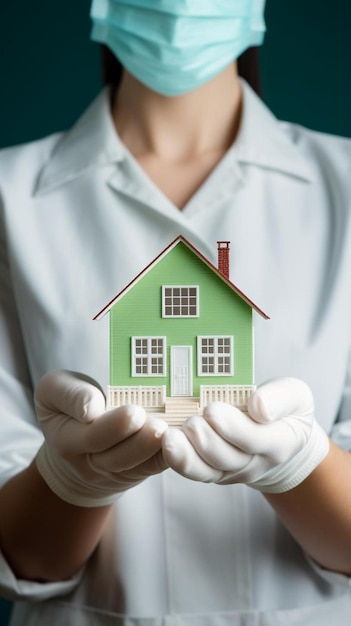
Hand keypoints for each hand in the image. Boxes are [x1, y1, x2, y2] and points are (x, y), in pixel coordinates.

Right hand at [34, 371, 167, 506]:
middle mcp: (88, 459)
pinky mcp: (136, 470)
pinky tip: (180, 440)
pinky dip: (168, 455)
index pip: (87, 434)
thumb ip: (69, 395)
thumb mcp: (55, 390)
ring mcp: (113, 470)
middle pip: (112, 455)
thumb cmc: (70, 407)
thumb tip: (92, 408)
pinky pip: (152, 467)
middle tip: (156, 423)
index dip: (109, 425)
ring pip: (133, 465)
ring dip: (151, 448)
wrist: (77, 445)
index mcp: (66, 437)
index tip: (124, 410)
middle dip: (136, 440)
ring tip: (166, 430)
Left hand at [162, 378, 328, 492]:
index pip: (255, 440)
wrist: (278, 434)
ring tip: (170, 436)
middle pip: (226, 458)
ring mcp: (231, 470)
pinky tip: (165, 443)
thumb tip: (258, 407)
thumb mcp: (294, 395)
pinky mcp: (212, 471)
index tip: (211, 409)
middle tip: (190, 421)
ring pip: (206, 471)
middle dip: (205, 440)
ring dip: (186, 455)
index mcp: (278, 442)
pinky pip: (194, 471)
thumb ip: (280, 398)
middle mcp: (254, 462)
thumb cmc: (282, 409)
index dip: (232, 427)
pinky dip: (178, 460)